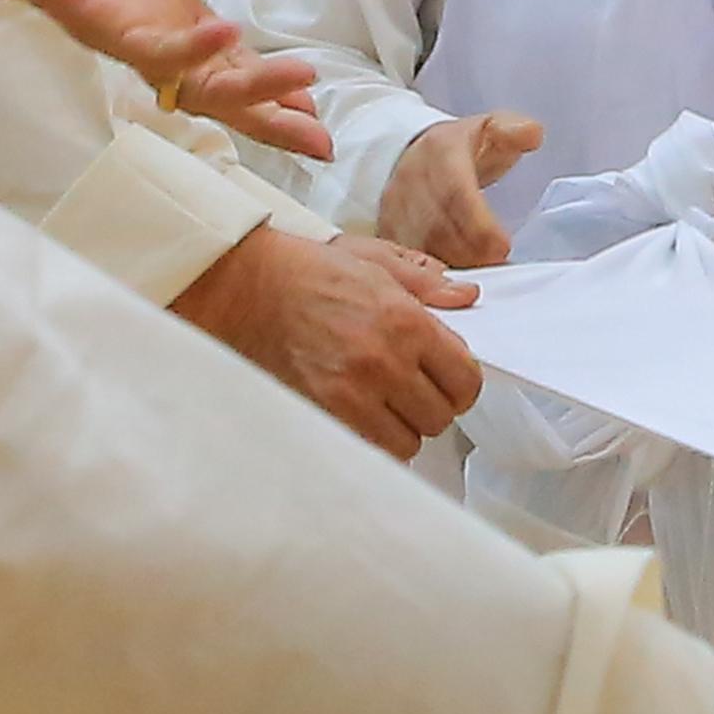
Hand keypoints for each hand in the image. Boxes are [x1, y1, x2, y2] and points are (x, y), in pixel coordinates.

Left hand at [0, 0, 319, 150]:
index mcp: (167, 11)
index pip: (228, 63)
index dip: (270, 85)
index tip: (316, 106)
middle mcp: (151, 34)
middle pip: (219, 91)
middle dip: (272, 115)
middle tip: (321, 137)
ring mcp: (125, 33)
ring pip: (193, 81)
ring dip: (250, 88)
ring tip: (301, 84)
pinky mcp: (97, 20)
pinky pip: (150, 46)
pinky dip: (192, 46)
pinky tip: (230, 34)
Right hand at [173, 217, 481, 451]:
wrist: (247, 290)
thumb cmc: (308, 274)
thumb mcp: (374, 264)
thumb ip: (426, 284)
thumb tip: (467, 296)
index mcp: (406, 323)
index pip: (464, 380)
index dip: (461, 384)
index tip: (448, 380)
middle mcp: (384, 362)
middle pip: (441, 416)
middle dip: (434, 406)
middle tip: (416, 391)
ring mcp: (352, 394)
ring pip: (408, 442)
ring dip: (403, 428)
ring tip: (387, 405)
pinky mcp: (323, 413)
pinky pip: (370, 449)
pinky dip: (373, 440)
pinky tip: (364, 417)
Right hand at [380, 110, 538, 268]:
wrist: (410, 152)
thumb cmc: (459, 149)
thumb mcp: (489, 128)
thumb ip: (513, 130)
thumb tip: (532, 133)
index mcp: (440, 151)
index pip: (456, 191)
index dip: (479, 223)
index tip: (503, 245)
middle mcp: (411, 179)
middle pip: (437, 225)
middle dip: (471, 252)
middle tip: (500, 265)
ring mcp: (395, 206)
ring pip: (421, 245)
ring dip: (454, 265)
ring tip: (483, 277)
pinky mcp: (388, 228)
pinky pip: (406, 256)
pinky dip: (432, 274)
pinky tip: (456, 284)